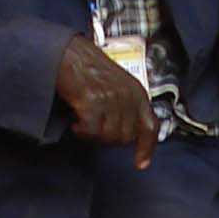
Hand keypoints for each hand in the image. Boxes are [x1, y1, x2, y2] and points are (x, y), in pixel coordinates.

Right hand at [54, 34, 154, 165]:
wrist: (68, 53)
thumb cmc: (89, 68)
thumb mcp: (119, 85)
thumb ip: (128, 107)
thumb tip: (128, 135)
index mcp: (137, 92)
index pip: (150, 126)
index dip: (146, 148)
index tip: (141, 164)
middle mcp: (127, 96)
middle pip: (125, 137)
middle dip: (109, 139)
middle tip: (95, 128)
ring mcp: (110, 98)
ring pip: (108, 137)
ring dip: (94, 135)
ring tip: (84, 122)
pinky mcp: (92, 101)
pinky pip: (91, 131)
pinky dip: (81, 131)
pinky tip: (76, 123)